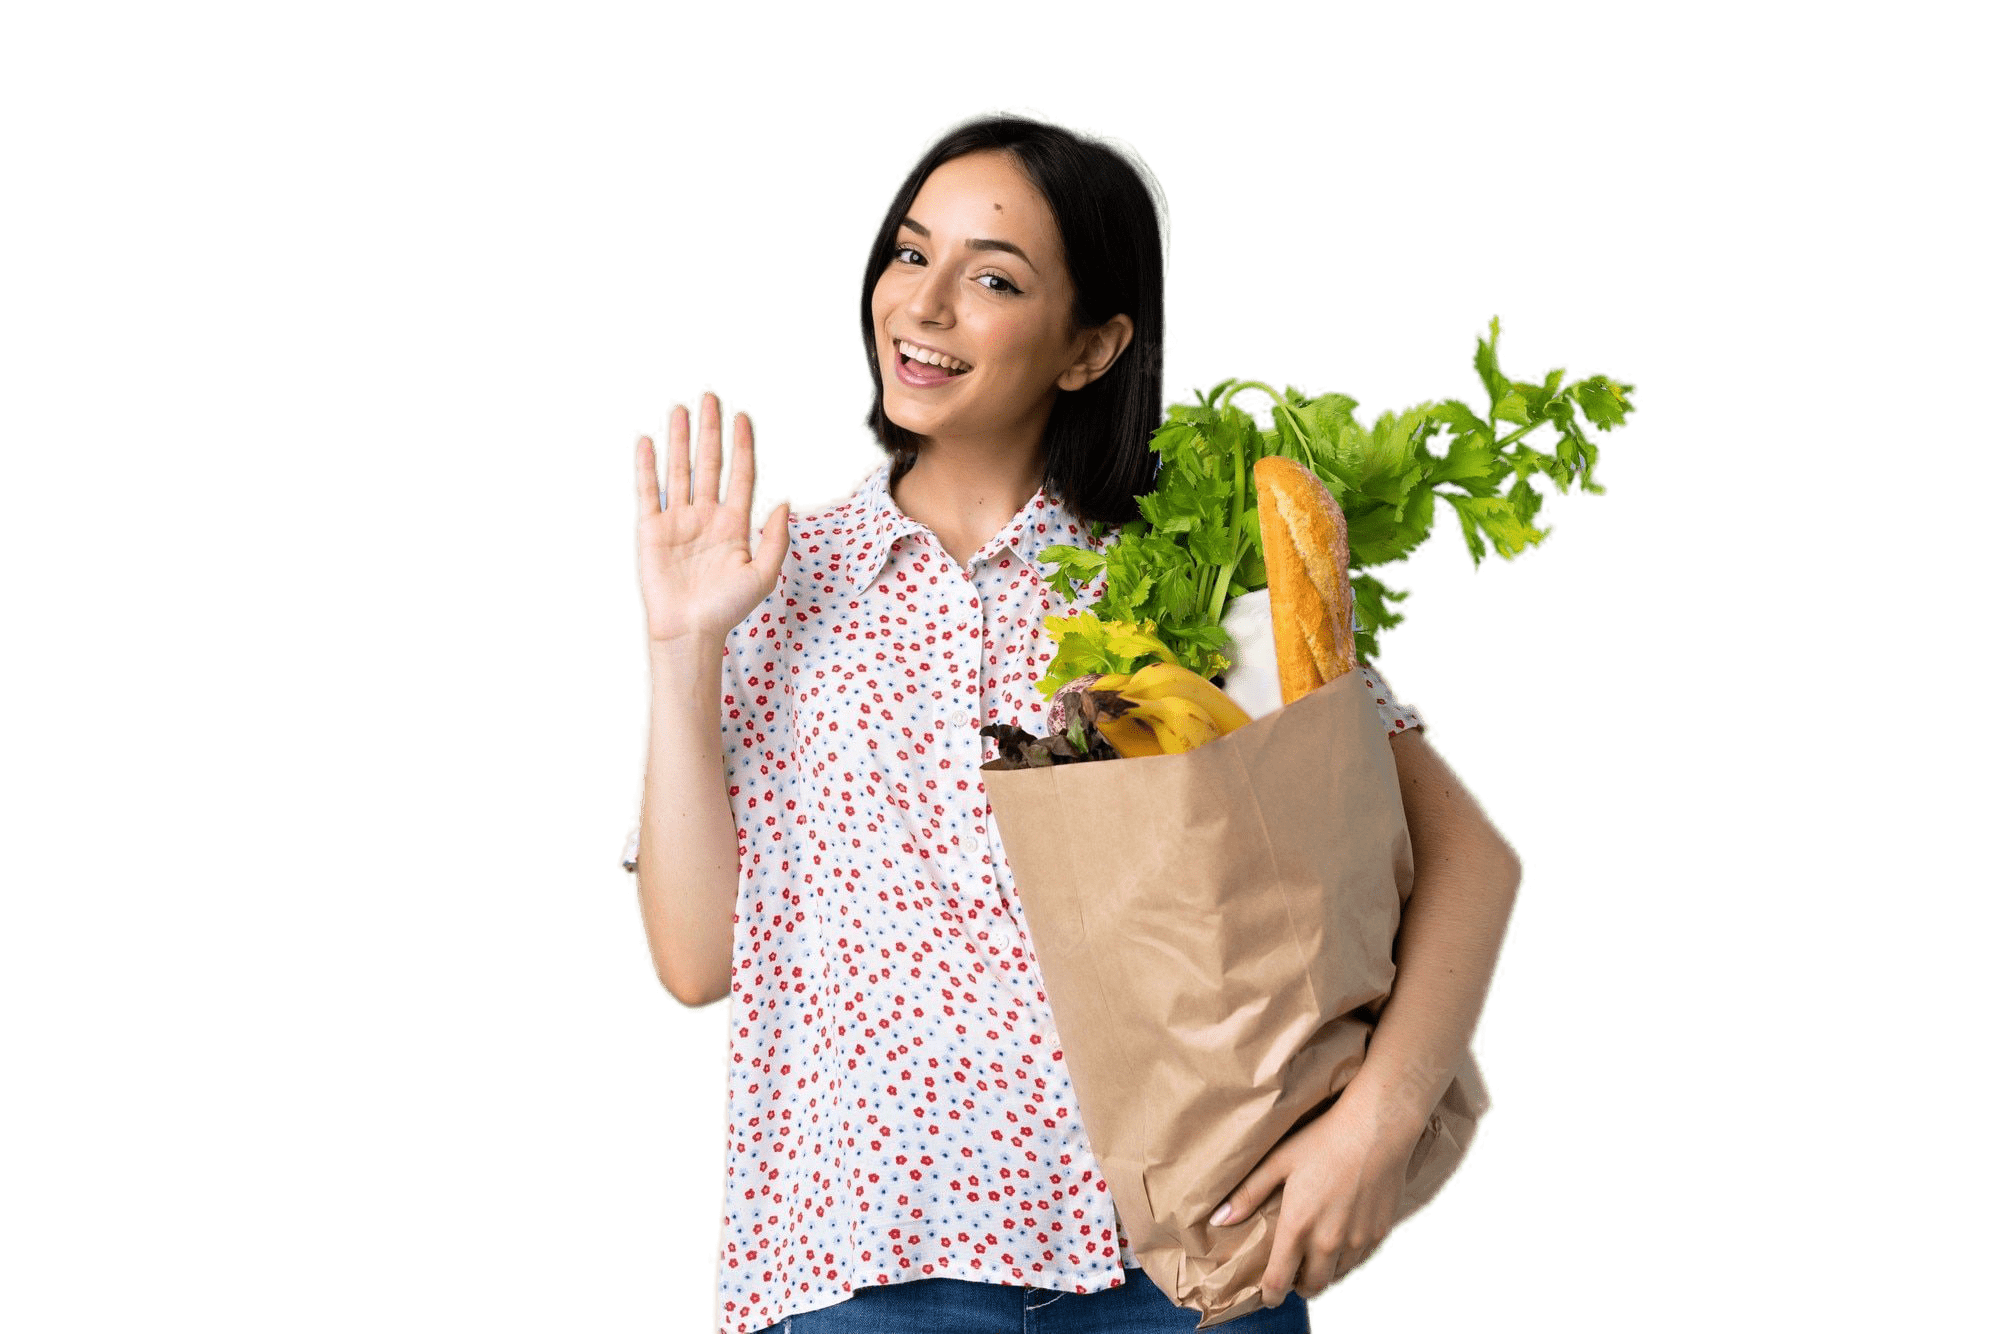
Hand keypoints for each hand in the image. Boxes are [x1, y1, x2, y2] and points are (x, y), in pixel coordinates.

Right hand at [632, 388, 789, 645]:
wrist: (688, 631)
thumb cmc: (727, 609)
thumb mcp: (762, 574)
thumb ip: (775, 538)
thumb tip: (785, 501)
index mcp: (734, 523)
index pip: (739, 473)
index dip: (742, 445)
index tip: (743, 415)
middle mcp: (706, 516)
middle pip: (708, 463)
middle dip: (709, 430)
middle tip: (710, 395)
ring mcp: (677, 520)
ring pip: (679, 469)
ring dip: (678, 438)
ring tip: (679, 406)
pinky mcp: (650, 529)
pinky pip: (648, 491)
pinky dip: (646, 465)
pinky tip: (646, 440)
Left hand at [1207, 1091, 1426, 1306]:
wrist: (1376, 1129)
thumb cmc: (1323, 1139)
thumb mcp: (1279, 1161)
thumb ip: (1248, 1194)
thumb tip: (1219, 1220)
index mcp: (1298, 1225)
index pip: (1279, 1281)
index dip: (1270, 1295)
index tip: (1266, 1296)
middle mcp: (1328, 1241)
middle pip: (1312, 1287)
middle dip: (1298, 1286)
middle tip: (1292, 1272)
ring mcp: (1357, 1240)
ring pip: (1337, 1277)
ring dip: (1324, 1272)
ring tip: (1316, 1254)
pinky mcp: (1379, 1234)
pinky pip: (1359, 1261)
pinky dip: (1347, 1259)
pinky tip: (1341, 1238)